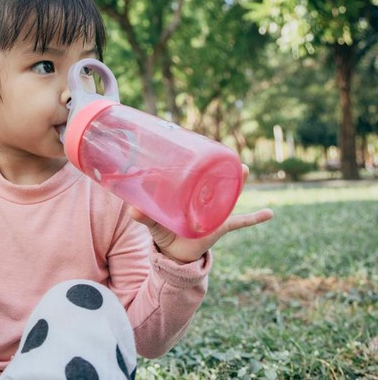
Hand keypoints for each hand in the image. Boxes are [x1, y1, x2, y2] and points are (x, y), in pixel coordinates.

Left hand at [129, 164, 273, 263]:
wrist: (176, 255)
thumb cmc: (165, 233)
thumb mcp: (155, 225)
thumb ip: (145, 218)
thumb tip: (132, 211)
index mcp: (188, 194)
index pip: (196, 175)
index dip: (200, 162)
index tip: (203, 146)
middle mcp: (203, 200)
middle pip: (216, 180)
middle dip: (223, 167)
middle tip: (229, 154)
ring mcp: (215, 212)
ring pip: (229, 195)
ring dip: (239, 183)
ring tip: (245, 169)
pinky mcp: (221, 227)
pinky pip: (241, 222)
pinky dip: (255, 218)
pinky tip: (269, 213)